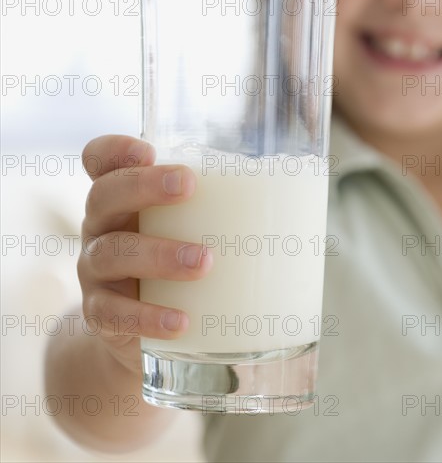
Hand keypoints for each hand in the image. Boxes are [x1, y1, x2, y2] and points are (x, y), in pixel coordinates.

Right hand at [76, 135, 212, 375]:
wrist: (138, 330)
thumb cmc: (174, 266)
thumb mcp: (188, 229)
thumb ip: (224, 207)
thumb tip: (306, 192)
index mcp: (125, 199)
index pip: (100, 159)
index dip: (114, 149)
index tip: (149, 150)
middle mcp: (104, 228)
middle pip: (104, 196)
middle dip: (143, 187)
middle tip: (188, 187)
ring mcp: (97, 271)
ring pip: (112, 253)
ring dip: (158, 255)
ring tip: (204, 262)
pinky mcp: (101, 314)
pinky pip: (114, 313)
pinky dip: (148, 317)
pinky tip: (182, 321)